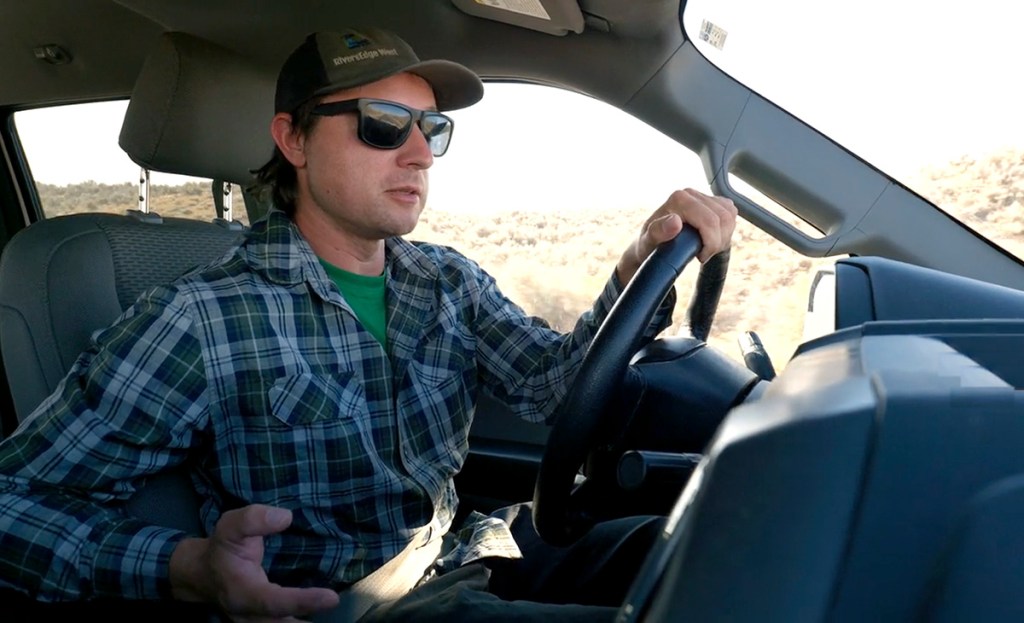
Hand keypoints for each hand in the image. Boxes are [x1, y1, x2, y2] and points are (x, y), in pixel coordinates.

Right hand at [169, 504, 338, 621]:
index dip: (302, 601)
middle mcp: (249, 615)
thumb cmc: (221, 548)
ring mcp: (255, 622)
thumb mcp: (230, 526)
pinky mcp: (264, 621)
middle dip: (306, 621)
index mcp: (242, 593)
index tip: (331, 598)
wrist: (202, 573)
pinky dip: (301, 620)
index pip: (274, 602)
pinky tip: (322, 612)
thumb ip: (254, 519)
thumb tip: (285, 518)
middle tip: (336, 609)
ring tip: (334, 616)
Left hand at [616, 188, 736, 283]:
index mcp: (678, 199)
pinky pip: (731, 213)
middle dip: (718, 242)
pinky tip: (712, 238)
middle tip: (703, 254)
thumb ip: (658, 232)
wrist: (650, 242)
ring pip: (730, 216)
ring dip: (723, 237)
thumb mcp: (647, 242)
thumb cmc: (649, 244)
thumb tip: (675, 221)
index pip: (710, 221)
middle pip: (723, 218)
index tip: (700, 256)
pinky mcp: (712, 201)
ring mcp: (702, 196)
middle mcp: (690, 193)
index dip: (711, 243)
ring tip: (707, 248)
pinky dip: (726, 230)